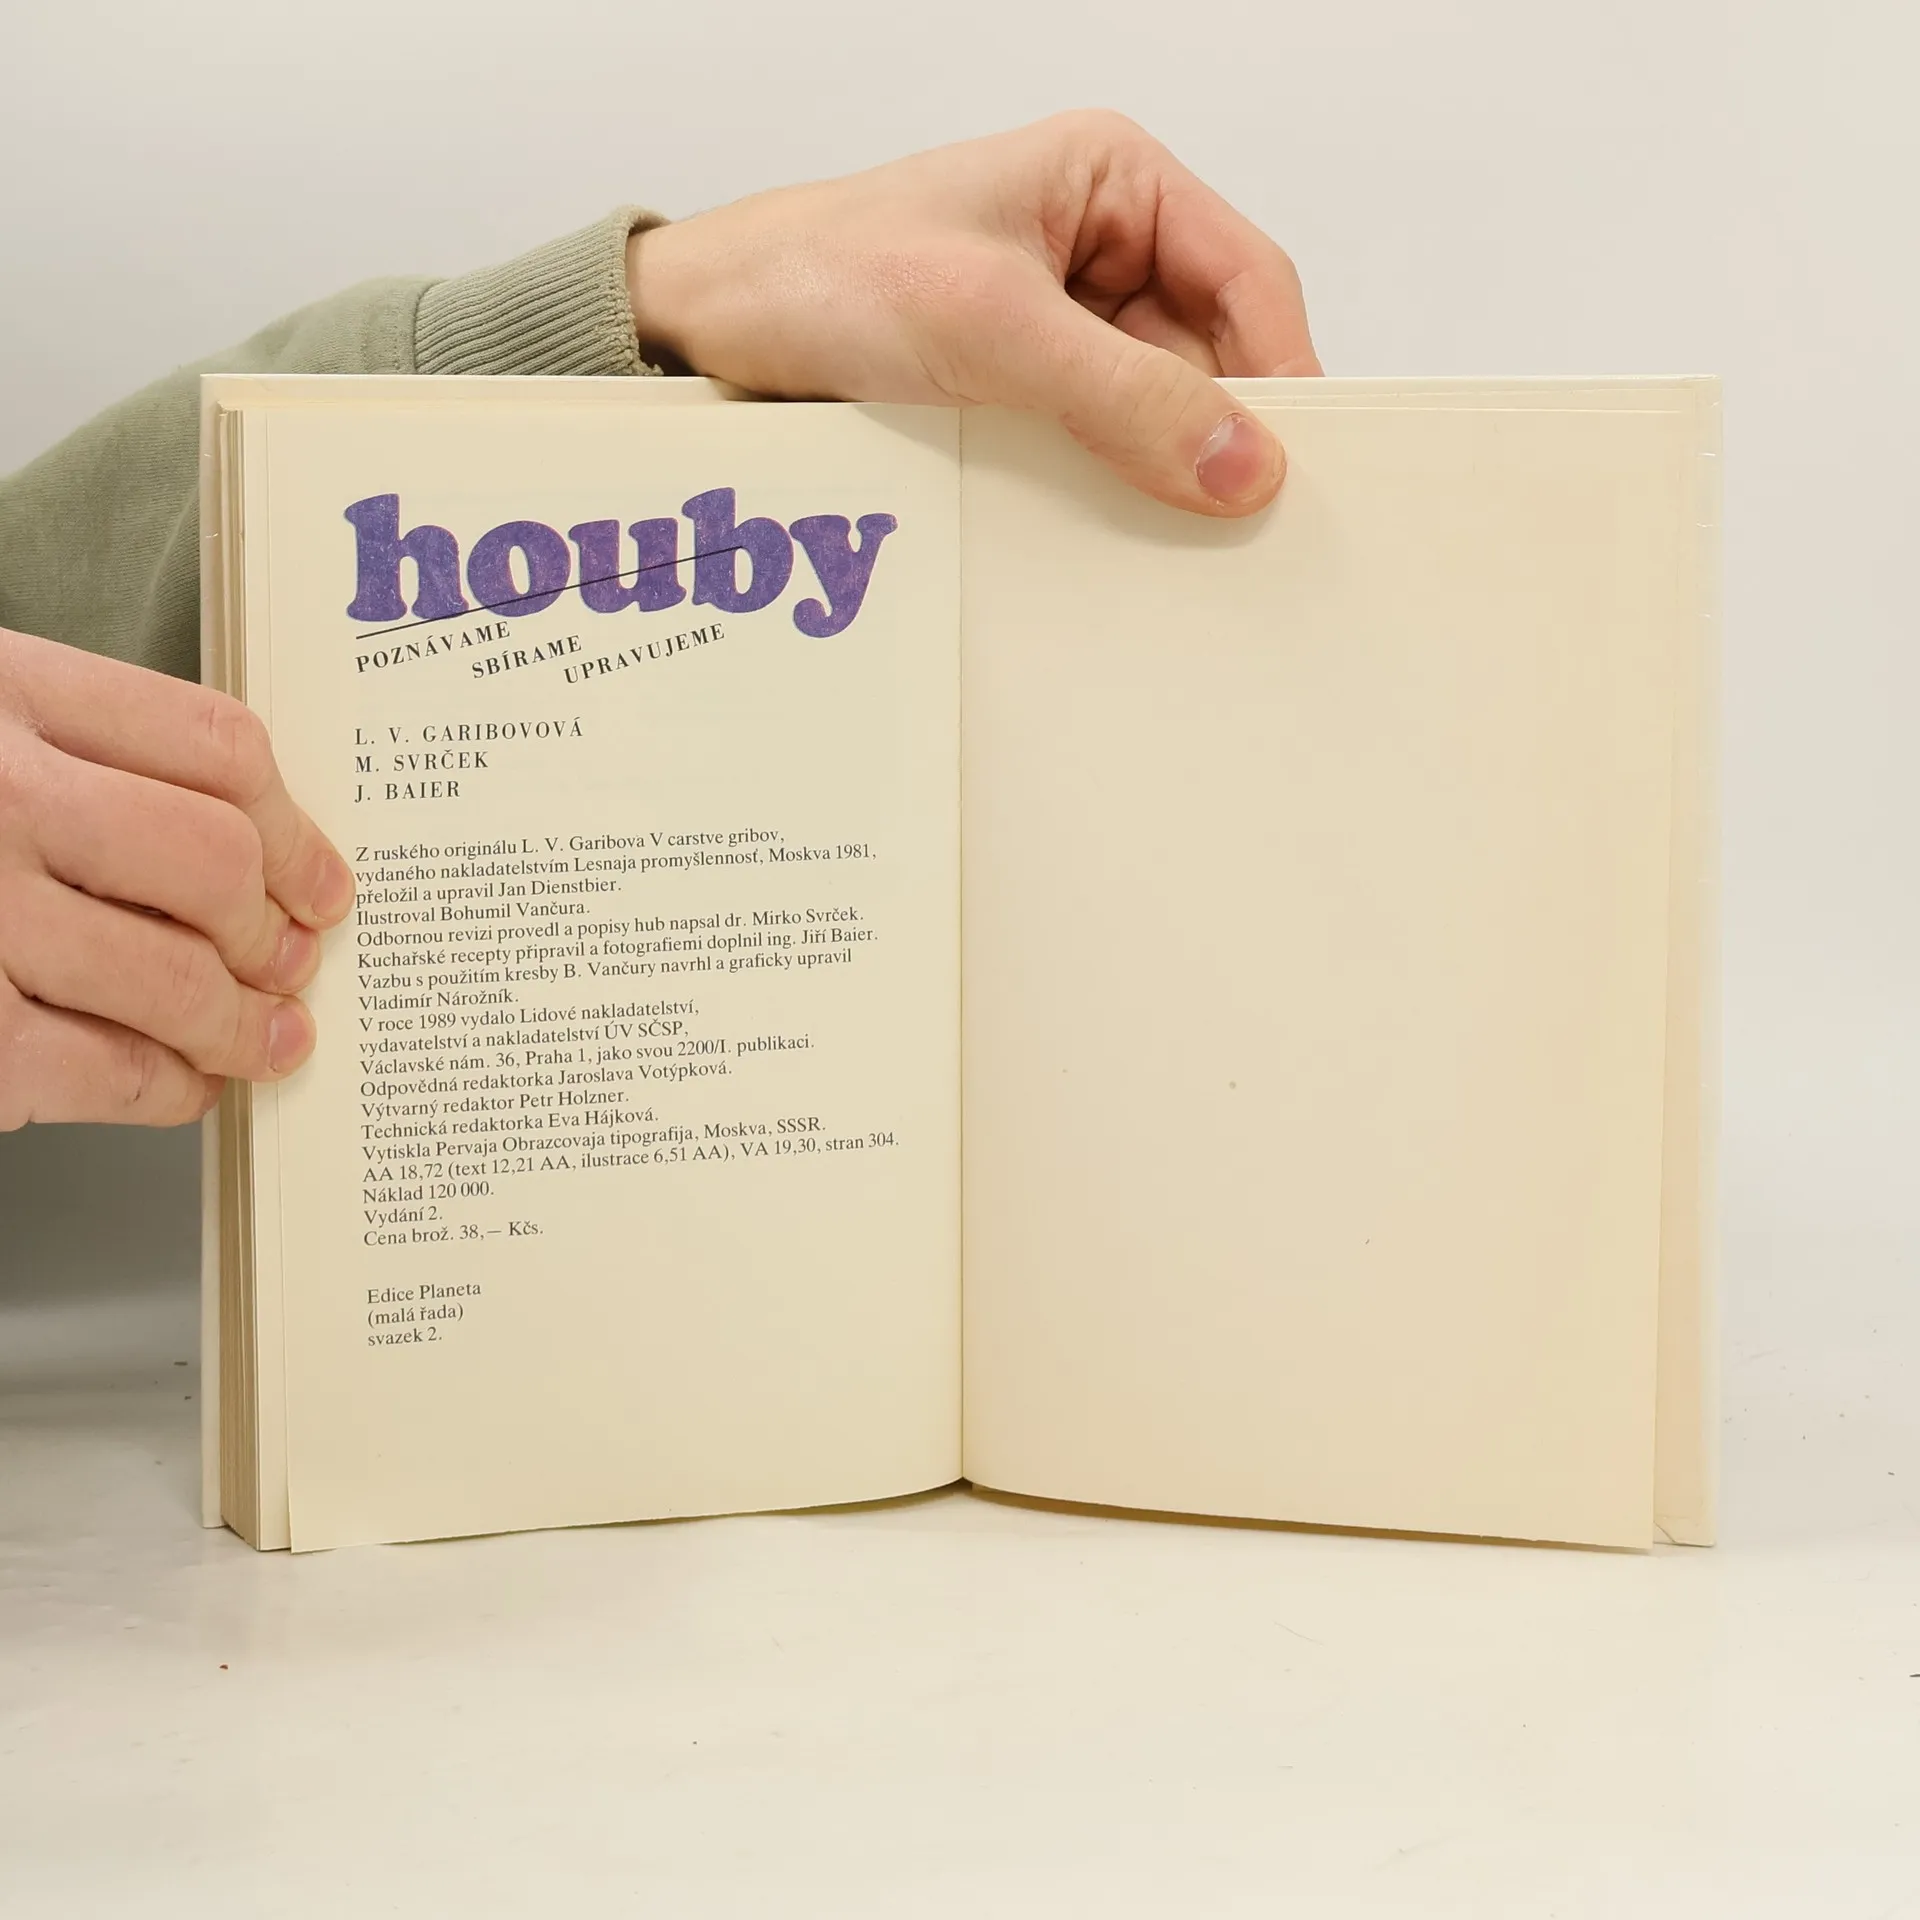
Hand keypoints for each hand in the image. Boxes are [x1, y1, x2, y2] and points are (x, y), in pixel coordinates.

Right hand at [0, 627, 354, 1127]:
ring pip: (177, 977)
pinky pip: (106, 1070)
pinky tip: (182, 1082)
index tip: (321, 877)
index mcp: (0, 691)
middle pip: (214, 863)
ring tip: (267, 1036)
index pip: (214, 746)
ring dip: (244, 1022)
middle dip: (277, 929)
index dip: (294, 828)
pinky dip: (169, 1088)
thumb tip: (242, 846)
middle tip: (295, 959)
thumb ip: (71, 748)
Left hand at [628, 110, 1319, 516]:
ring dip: (1162, 469)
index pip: (1246, 277)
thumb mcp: (990, 327)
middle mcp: (1100, 249)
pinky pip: (1099, 445)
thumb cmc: (825, 276)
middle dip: (1222, 431)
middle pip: (1210, 351)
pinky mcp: (1025, 390)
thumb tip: (1240, 462)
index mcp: (1111, 183)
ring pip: (1156, 407)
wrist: (713, 330)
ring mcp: (1063, 324)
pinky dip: (1111, 490)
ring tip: (1177, 537)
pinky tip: (1113, 534)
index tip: (1298, 464)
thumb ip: (1121, 395)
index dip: (1282, 370)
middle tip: (1245, 522)